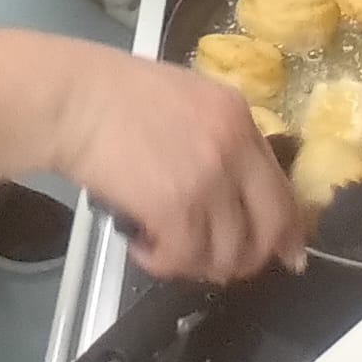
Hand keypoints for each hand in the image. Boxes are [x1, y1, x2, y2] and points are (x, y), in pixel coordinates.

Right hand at [49, 50, 305, 281]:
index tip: (287, 256)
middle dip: (248, 259)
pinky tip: (141, 245)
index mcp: (239, 116)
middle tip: (218, 266)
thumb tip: (235, 190)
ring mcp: (208, 178)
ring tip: (164, 247)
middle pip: (268, 228)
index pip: (280, 187)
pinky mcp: (176, 207)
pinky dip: (161, 262)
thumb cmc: (117, 95)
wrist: (75, 98)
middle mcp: (234, 147)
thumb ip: (218, 138)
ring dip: (196, 262)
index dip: (286, 231)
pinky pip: (184, 258)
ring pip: (226, 253)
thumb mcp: (187, 99)